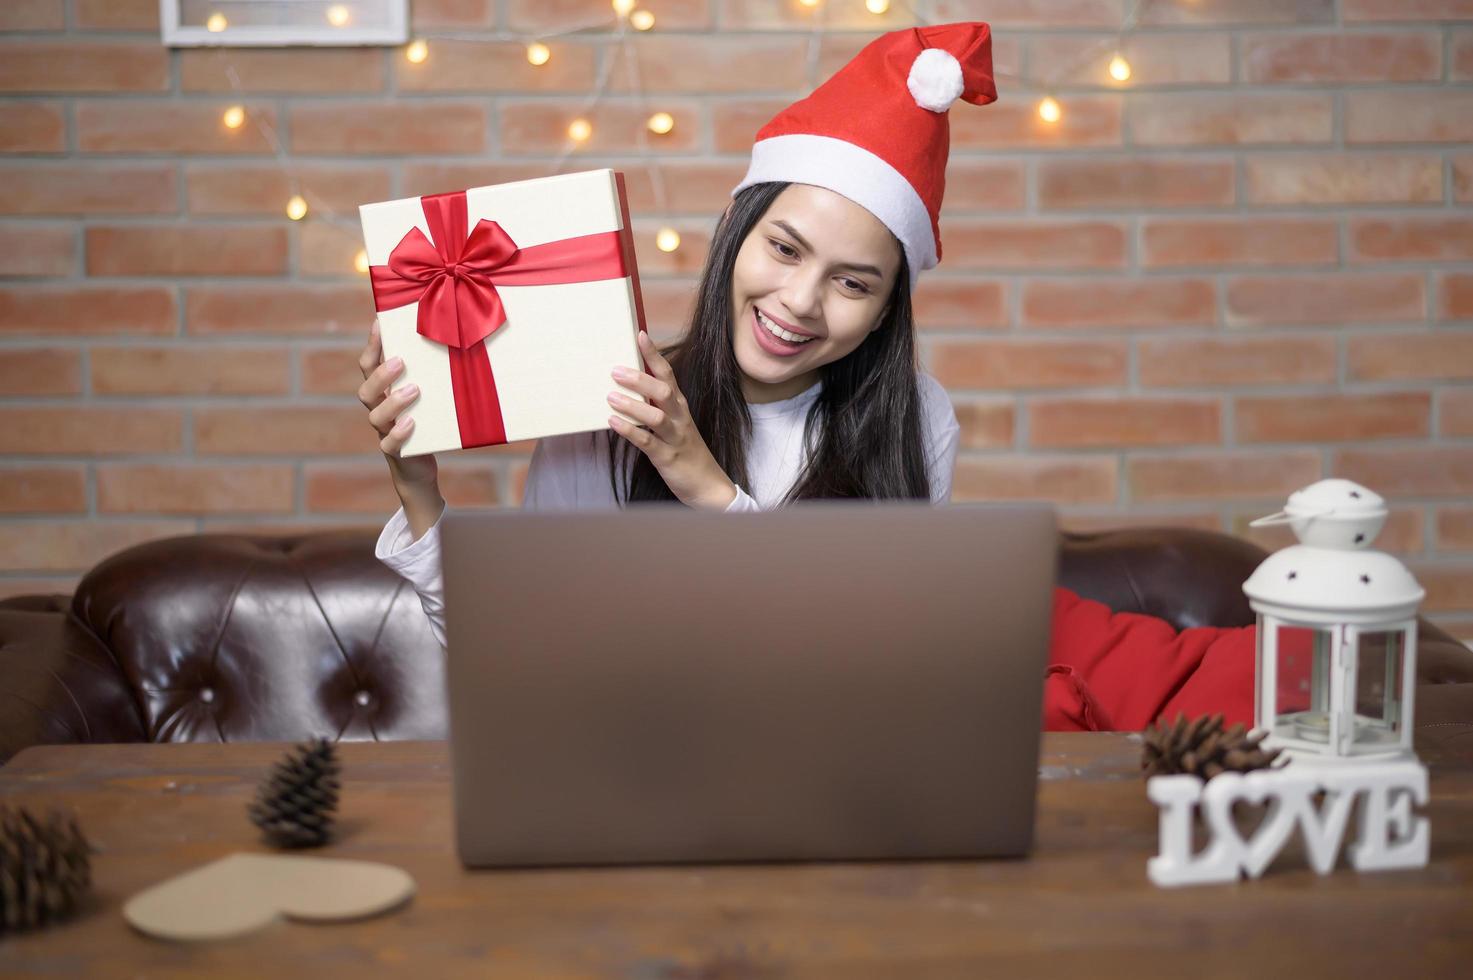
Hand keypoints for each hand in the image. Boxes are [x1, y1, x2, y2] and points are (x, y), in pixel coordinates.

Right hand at [358, 321, 444, 536]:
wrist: (422, 467)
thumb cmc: (428, 421)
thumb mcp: (429, 394)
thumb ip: (430, 372)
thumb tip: (453, 336)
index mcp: (384, 391)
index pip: (368, 365)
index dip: (371, 345)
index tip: (380, 324)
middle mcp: (379, 409)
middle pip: (366, 389)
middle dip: (381, 374)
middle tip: (401, 361)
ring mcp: (385, 431)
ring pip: (375, 415)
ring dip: (392, 401)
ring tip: (414, 390)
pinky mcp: (396, 452)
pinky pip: (390, 444)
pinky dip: (398, 434)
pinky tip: (411, 424)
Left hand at [608, 332, 737, 510]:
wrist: (708, 486)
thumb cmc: (686, 452)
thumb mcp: (675, 425)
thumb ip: (657, 407)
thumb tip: (630, 389)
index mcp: (681, 407)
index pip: (668, 375)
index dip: (654, 355)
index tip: (640, 335)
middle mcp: (680, 418)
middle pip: (663, 392)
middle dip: (640, 379)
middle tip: (615, 370)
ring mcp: (675, 438)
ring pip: (656, 416)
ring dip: (633, 405)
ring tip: (610, 396)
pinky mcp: (667, 458)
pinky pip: (648, 442)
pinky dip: (630, 431)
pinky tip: (613, 422)